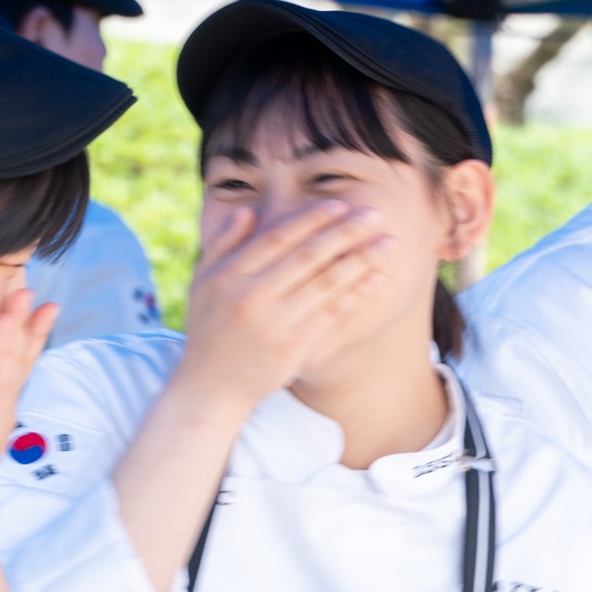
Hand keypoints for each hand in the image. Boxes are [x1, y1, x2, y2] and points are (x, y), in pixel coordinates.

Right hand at [175, 200, 389, 406]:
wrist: (211, 387)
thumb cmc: (209, 328)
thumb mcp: (203, 281)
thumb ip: (224, 244)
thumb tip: (249, 210)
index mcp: (230, 276)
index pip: (278, 238)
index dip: (311, 219)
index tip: (339, 204)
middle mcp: (253, 298)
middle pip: (307, 257)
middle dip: (344, 232)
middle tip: (374, 214)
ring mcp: (276, 325)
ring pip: (325, 285)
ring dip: (360, 260)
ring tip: (388, 243)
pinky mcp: (294, 349)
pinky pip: (332, 316)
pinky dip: (356, 295)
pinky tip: (377, 279)